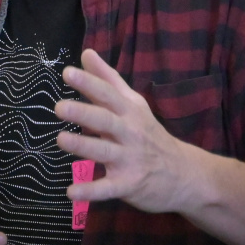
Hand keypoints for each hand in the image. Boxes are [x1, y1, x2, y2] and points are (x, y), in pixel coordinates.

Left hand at [55, 50, 186, 213]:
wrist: (184, 174)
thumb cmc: (149, 134)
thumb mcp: (134, 103)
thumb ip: (108, 79)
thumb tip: (86, 53)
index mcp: (129, 111)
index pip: (108, 93)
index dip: (89, 83)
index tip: (68, 73)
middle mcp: (130, 132)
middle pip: (106, 120)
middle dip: (84, 113)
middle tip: (59, 107)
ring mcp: (130, 159)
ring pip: (105, 152)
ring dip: (83, 146)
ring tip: (60, 140)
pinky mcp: (129, 184)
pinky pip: (108, 188)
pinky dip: (91, 191)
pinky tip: (71, 191)